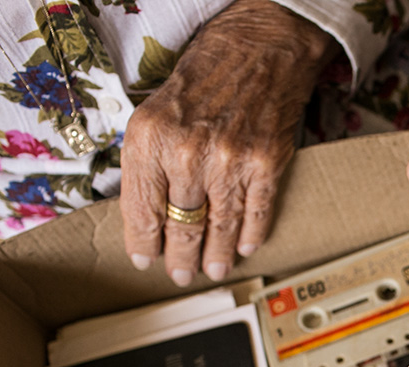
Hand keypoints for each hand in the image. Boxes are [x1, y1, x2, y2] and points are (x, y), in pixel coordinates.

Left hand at [120, 0, 335, 286]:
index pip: (142, 208)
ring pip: (219, 225)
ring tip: (211, 271)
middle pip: (181, 224)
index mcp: (151, 138)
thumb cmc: (206, 77)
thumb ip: (148, 160)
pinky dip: (251, 235)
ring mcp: (231, 161)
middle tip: (180, 275)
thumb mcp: (155, 112)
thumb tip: (149, 211)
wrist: (261, 49)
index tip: (145, 259)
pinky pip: (256, 213)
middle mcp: (188, 153)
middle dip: (179, 257)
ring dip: (214, 255)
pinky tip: (243, 248)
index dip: (143, 241)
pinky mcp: (266, 164)